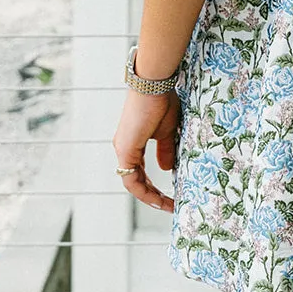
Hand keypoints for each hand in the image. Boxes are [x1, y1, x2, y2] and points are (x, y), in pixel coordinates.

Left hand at [112, 89, 180, 212]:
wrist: (154, 85)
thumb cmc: (162, 102)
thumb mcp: (167, 131)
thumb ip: (166, 151)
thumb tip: (166, 169)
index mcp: (132, 144)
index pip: (140, 173)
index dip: (153, 187)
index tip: (170, 196)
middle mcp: (124, 149)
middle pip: (136, 181)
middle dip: (153, 196)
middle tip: (170, 206)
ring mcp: (123, 150)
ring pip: (133, 183)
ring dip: (150, 197)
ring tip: (167, 206)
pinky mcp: (125, 150)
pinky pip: (132, 180)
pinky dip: (144, 191)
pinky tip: (158, 198)